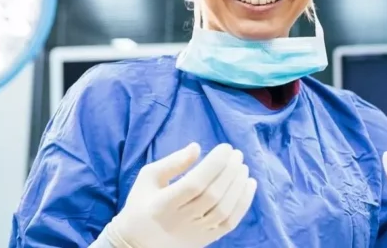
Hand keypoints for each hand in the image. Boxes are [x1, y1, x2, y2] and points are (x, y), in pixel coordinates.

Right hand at [100, 143, 256, 247]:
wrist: (139, 241)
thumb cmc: (142, 203)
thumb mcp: (148, 178)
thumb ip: (172, 163)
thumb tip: (197, 147)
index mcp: (162, 204)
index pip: (194, 184)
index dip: (213, 165)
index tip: (225, 148)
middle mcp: (180, 221)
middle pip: (213, 195)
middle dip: (229, 171)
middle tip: (236, 154)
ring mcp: (194, 233)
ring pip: (224, 210)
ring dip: (238, 186)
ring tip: (243, 167)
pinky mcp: (205, 240)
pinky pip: (230, 223)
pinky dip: (243, 203)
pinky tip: (248, 185)